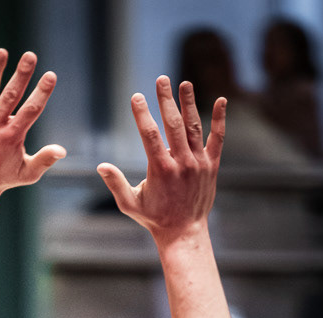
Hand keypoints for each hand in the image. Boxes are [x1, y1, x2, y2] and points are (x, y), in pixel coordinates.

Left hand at [0, 49, 64, 205]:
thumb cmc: (0, 179)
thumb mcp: (25, 174)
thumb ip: (44, 160)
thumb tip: (62, 150)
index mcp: (11, 138)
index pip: (30, 111)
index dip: (41, 93)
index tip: (50, 76)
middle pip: (10, 96)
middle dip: (21, 75)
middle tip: (30, 55)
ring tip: (2, 52)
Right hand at [98, 77, 224, 243]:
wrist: (184, 232)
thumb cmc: (154, 219)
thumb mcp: (130, 204)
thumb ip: (116, 184)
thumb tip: (100, 166)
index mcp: (161, 170)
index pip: (150, 135)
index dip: (142, 114)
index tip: (137, 96)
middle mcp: (182, 163)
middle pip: (173, 124)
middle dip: (166, 100)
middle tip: (162, 79)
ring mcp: (199, 163)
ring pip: (194, 126)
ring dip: (189, 103)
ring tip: (184, 83)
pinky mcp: (212, 165)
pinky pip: (217, 138)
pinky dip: (220, 119)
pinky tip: (222, 100)